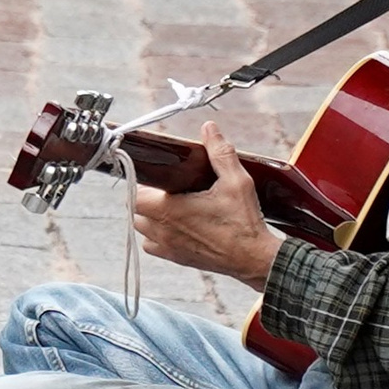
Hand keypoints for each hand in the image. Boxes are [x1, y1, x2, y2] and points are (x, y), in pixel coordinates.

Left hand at [132, 123, 278, 287]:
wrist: (254, 259)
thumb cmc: (244, 223)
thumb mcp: (236, 181)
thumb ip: (220, 153)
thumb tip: (209, 129)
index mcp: (170, 210)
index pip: (134, 195)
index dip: (142, 183)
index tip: (158, 177)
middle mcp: (163, 230)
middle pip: (136, 211)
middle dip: (147, 198)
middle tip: (169, 188)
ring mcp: (168, 247)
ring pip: (143, 229)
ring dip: (150, 217)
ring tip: (172, 206)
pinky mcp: (177, 259)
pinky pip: (154, 247)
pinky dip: (158, 236)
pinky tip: (178, 226)